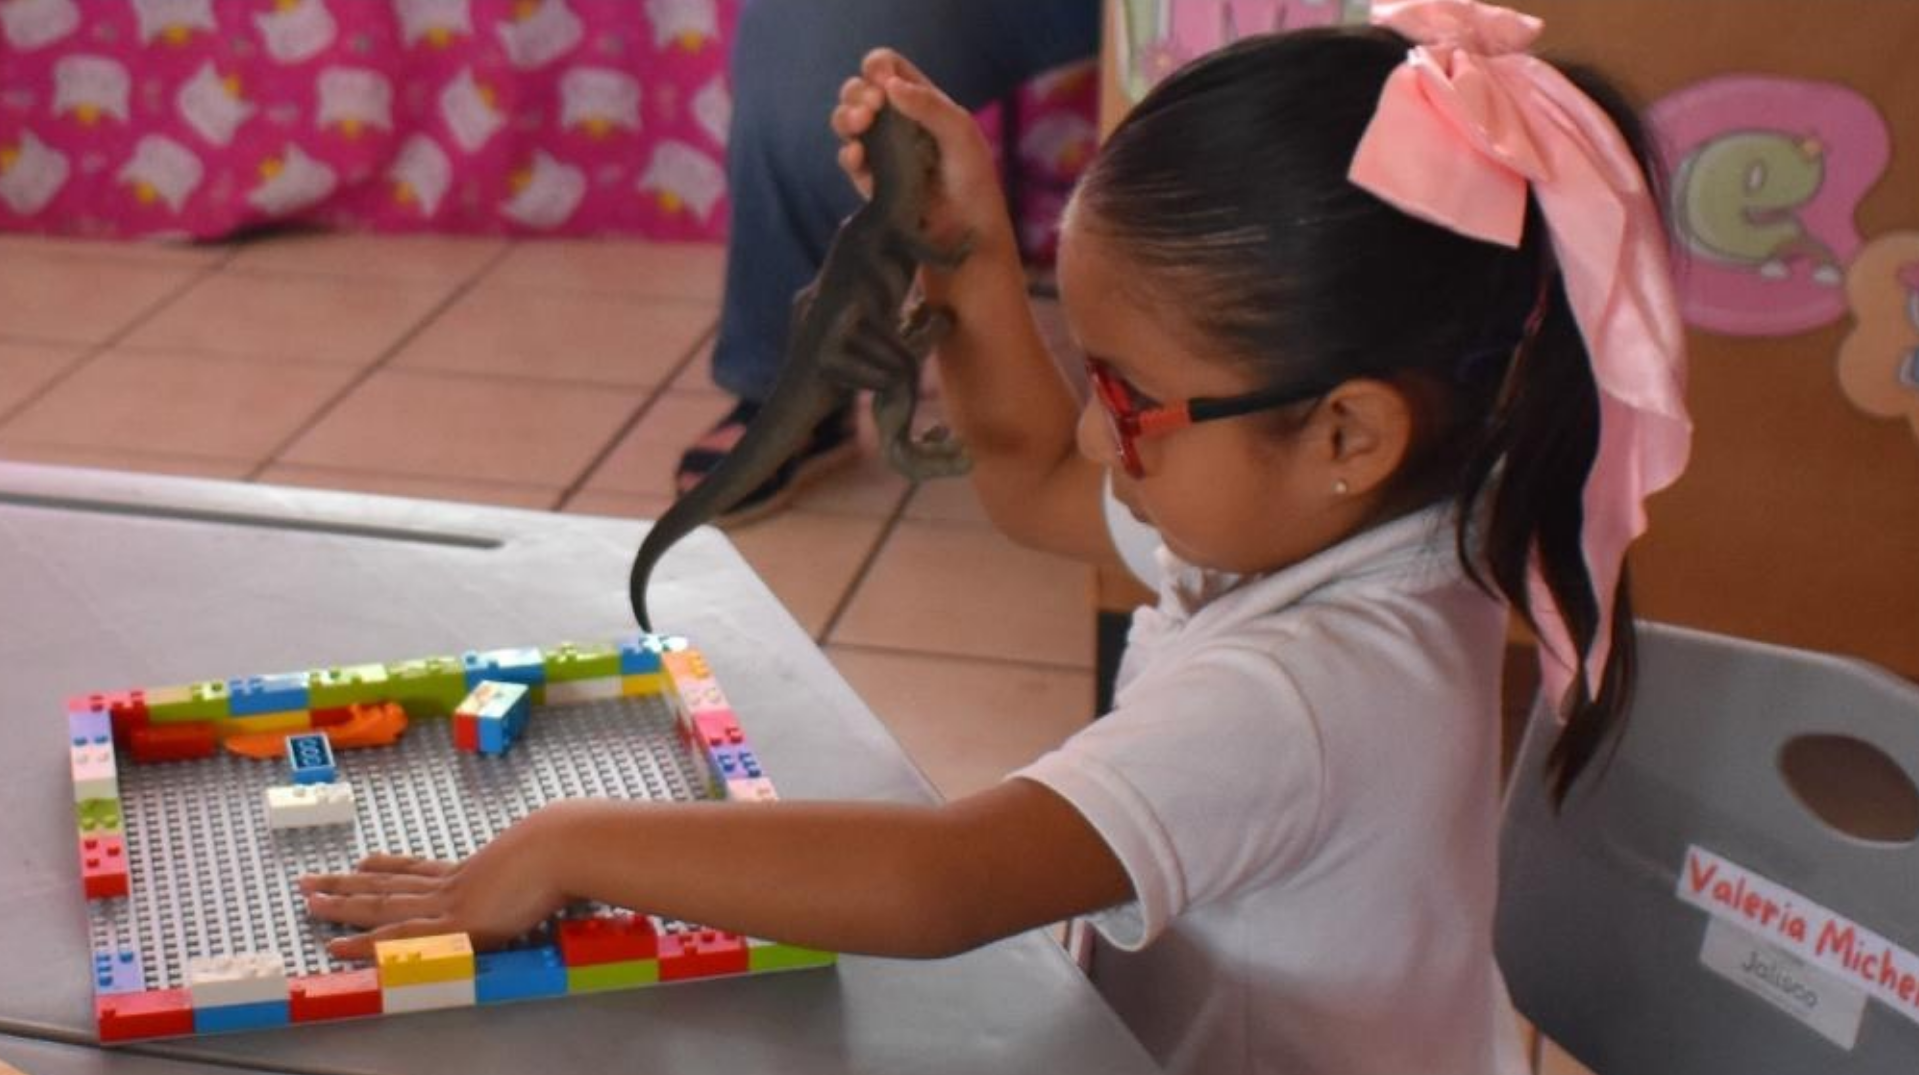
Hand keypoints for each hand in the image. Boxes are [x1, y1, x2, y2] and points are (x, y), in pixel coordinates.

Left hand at [299, 805, 571, 960]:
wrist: (563, 846)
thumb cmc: (565, 848)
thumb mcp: (545, 854)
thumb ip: (538, 863)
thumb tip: (555, 859)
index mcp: (472, 870)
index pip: (420, 869)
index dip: (390, 866)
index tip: (365, 861)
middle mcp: (452, 884)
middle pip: (389, 884)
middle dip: (349, 883)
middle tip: (312, 880)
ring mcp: (448, 903)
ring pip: (381, 905)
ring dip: (342, 904)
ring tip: (309, 900)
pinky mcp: (451, 925)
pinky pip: (397, 936)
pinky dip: (366, 942)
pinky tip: (339, 944)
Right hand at [831, 49, 1013, 262]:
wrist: (966, 235)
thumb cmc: (973, 181)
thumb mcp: (961, 134)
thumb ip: (928, 105)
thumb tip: (888, 85)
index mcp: (922, 102)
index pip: (889, 68)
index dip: (878, 66)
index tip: (880, 79)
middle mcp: (898, 123)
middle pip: (860, 91)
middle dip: (857, 92)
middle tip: (871, 107)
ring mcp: (882, 152)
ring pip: (848, 123)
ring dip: (845, 117)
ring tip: (858, 125)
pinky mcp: (871, 183)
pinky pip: (849, 161)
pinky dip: (848, 154)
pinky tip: (857, 154)